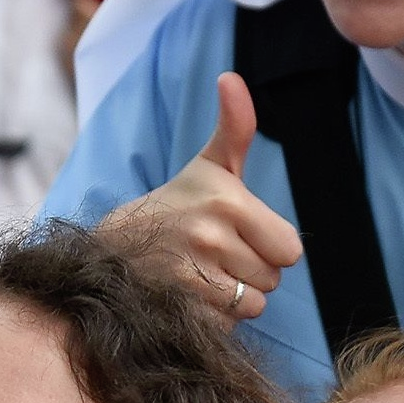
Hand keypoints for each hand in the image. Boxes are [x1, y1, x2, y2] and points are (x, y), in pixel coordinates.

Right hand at [106, 72, 301, 318]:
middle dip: (251, 271)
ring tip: (201, 274)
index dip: (269, 246)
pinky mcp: (178, 305)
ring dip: (234, 298)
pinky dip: (214, 318)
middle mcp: (209, 235)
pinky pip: (227, 325)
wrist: (113, 245)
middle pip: (272, 279)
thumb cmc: (176, 204)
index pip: (290, 250)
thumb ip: (235, 126)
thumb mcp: (210, 166)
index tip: (238, 233)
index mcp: (228, 200)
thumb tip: (231, 77)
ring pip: (252, 304)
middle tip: (214, 254)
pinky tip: (189, 295)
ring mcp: (191, 273)